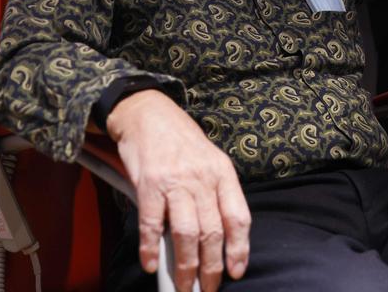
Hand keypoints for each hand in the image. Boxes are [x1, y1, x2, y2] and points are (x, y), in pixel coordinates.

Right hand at [107, 90, 250, 291]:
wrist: (148, 113)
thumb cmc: (181, 140)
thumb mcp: (209, 160)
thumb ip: (214, 192)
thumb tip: (217, 236)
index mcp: (223, 173)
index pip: (238, 217)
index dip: (239, 249)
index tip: (236, 271)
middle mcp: (202, 178)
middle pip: (213, 232)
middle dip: (211, 267)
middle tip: (207, 288)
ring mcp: (175, 182)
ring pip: (187, 233)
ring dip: (186, 266)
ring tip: (184, 286)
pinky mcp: (149, 185)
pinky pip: (153, 224)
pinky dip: (151, 248)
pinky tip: (151, 264)